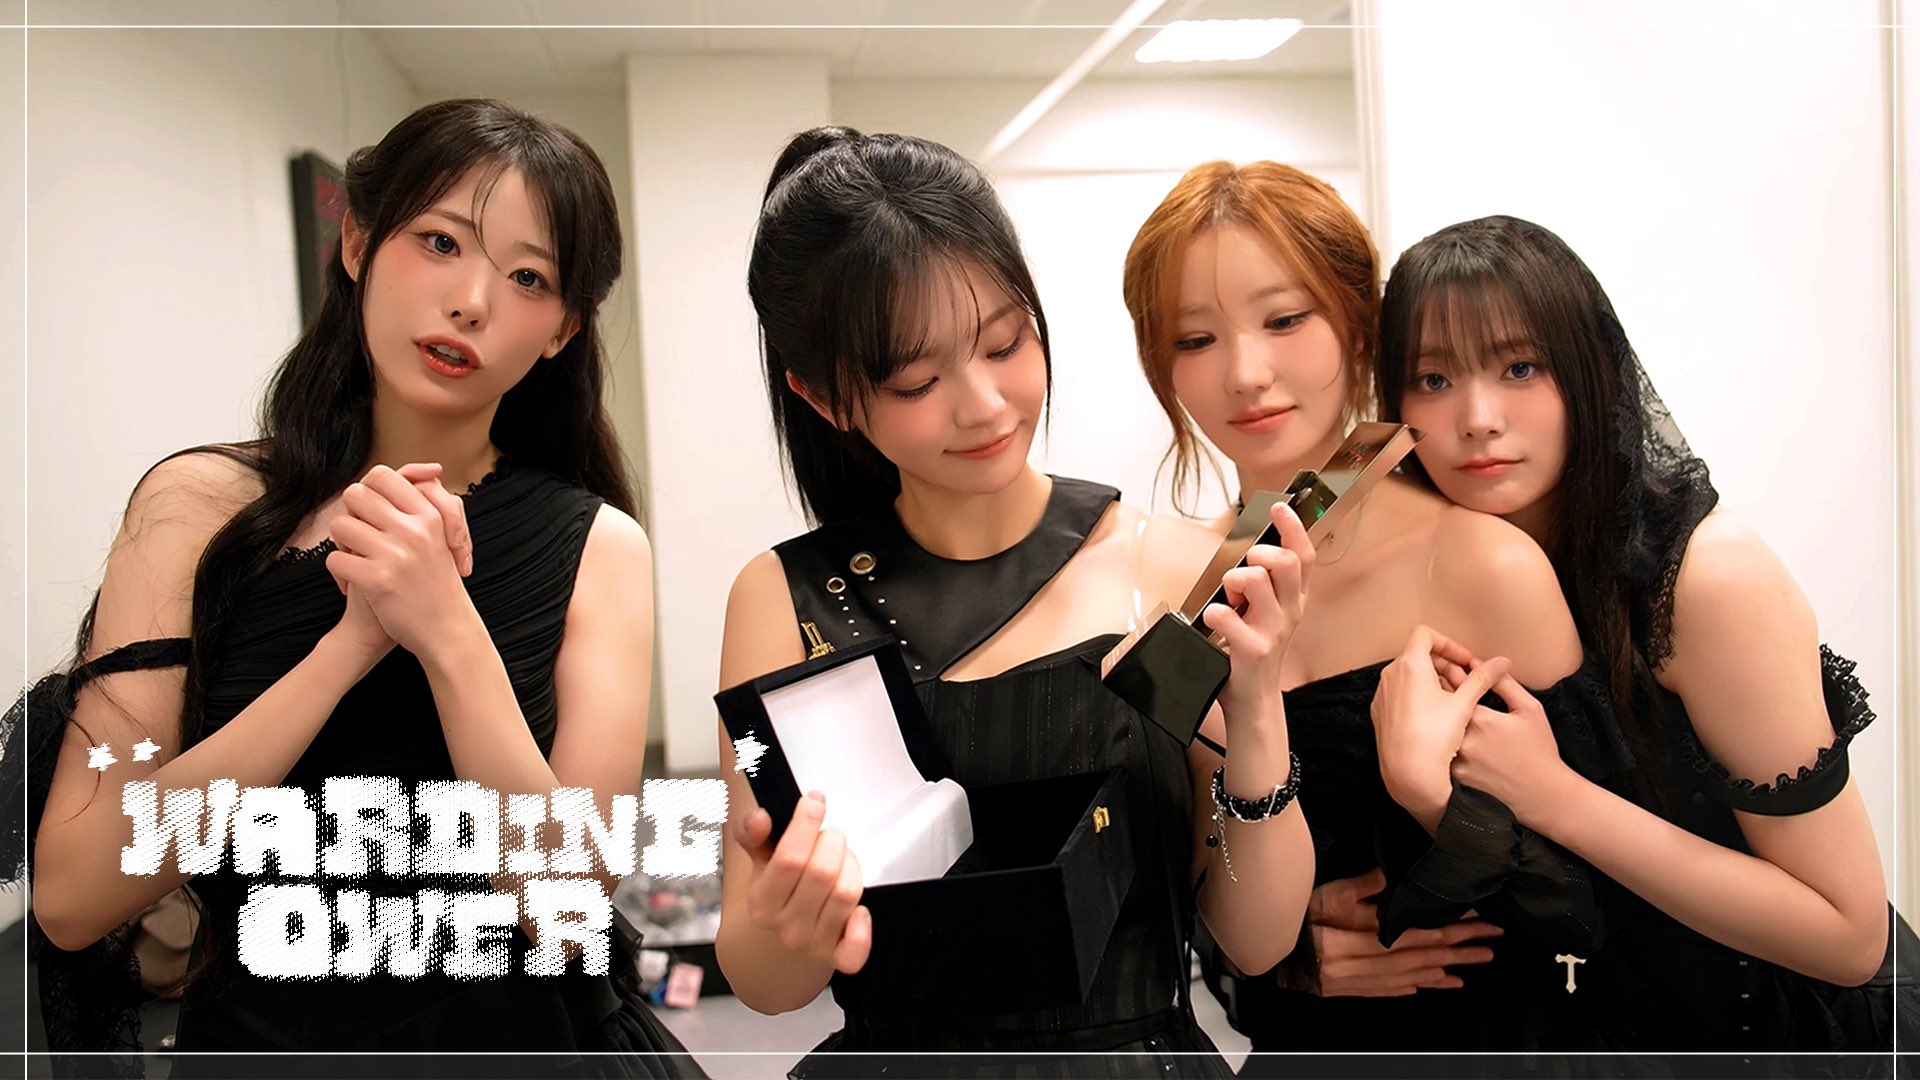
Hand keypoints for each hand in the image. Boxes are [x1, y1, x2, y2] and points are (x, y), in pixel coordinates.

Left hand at [323, 463, 477, 653]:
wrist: (448, 632)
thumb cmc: (440, 585)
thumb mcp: (444, 537)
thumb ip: (429, 502)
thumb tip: (424, 469)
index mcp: (431, 515)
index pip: (384, 475)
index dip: (368, 489)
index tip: (373, 510)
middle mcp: (415, 530)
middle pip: (356, 495)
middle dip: (351, 514)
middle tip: (361, 535)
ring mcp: (396, 554)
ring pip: (341, 525)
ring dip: (342, 543)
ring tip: (356, 559)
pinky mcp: (378, 579)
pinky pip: (336, 559)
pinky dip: (339, 573)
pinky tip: (354, 584)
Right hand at [733, 792, 870, 974]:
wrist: (786, 931)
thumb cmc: (781, 887)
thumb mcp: (762, 858)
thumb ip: (755, 834)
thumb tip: (759, 817)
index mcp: (761, 902)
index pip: (789, 859)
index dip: (806, 824)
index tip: (815, 802)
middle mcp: (785, 927)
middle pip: (823, 872)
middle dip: (833, 842)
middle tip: (830, 837)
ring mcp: (812, 944)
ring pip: (846, 893)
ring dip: (851, 867)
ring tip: (841, 861)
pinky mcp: (838, 957)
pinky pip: (856, 949)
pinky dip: (862, 926)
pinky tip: (858, 910)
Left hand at [1208, 502, 1313, 730]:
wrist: (1253, 699)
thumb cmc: (1254, 650)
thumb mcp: (1267, 614)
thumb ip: (1263, 584)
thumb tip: (1249, 548)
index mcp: (1294, 600)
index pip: (1303, 556)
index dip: (1293, 528)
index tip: (1279, 507)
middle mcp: (1290, 612)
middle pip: (1284, 563)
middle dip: (1259, 554)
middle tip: (1244, 571)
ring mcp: (1274, 631)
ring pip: (1254, 581)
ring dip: (1232, 581)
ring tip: (1229, 599)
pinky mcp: (1253, 650)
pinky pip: (1224, 614)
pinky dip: (1212, 613)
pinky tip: (1214, 623)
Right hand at [1307, 868, 1501, 996]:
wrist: (1269, 956)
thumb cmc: (1294, 920)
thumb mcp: (1324, 896)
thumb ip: (1359, 887)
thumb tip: (1390, 873)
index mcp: (1356, 941)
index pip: (1412, 934)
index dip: (1445, 927)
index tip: (1474, 918)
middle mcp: (1364, 966)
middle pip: (1420, 957)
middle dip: (1459, 950)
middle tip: (1491, 943)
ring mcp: (1362, 982)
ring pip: (1414, 975)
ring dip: (1448, 969)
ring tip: (1477, 961)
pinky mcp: (1357, 989)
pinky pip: (1396, 989)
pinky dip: (1420, 985)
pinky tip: (1440, 982)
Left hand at [1372, 626, 1509, 824]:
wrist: (1408, 773)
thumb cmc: (1435, 737)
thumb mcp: (1464, 704)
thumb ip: (1482, 678)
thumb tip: (1502, 661)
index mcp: (1409, 665)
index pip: (1425, 635)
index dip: (1449, 643)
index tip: (1465, 661)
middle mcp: (1390, 675)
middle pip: (1418, 655)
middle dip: (1444, 663)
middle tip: (1465, 682)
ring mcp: (1382, 694)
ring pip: (1409, 675)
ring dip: (1432, 679)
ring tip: (1454, 701)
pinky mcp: (1380, 712)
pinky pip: (1400, 693)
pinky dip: (1418, 694)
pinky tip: (1436, 716)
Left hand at [1451, 672, 1577, 826]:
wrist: (1542, 796)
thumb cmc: (1539, 751)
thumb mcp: (1529, 710)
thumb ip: (1504, 683)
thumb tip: (1485, 663)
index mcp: (1479, 719)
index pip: (1453, 686)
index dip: (1454, 676)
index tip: (1461, 674)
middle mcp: (1461, 740)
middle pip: (1440, 707)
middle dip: (1443, 694)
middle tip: (1455, 693)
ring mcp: (1454, 760)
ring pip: (1437, 730)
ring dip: (1439, 718)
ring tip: (1454, 717)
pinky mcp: (1451, 777)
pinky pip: (1438, 751)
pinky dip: (1441, 742)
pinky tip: (1455, 742)